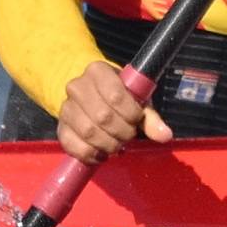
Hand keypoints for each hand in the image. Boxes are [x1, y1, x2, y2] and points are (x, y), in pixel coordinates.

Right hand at [57, 59, 172, 164]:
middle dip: (122, 132)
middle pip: (103, 116)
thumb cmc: (119, 97)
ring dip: (109, 145)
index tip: (137, 120)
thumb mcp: (137, 100)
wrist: (91, 96)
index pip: (116, 96)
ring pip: (89, 132)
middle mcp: (77, 86)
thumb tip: (165, 135)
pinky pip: (75, 146)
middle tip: (129, 135)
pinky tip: (102, 153)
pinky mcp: (61, 128)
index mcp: (97, 71)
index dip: (131, 114)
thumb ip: (151, 117)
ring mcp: (66, 107)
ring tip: (118, 145)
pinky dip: (92, 155)